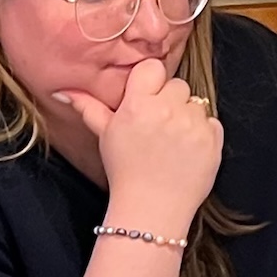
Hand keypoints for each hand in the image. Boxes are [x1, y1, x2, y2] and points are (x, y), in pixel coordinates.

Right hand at [50, 56, 223, 240]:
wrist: (151, 208)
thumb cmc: (125, 171)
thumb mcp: (105, 136)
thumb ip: (88, 108)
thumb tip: (64, 90)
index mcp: (137, 105)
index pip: (153, 67)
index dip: (151, 82)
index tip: (147, 99)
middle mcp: (166, 110)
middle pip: (176, 85)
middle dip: (169, 101)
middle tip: (158, 125)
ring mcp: (192, 125)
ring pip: (195, 102)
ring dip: (186, 117)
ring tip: (172, 140)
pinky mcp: (212, 140)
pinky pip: (212, 122)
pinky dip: (203, 133)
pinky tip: (187, 149)